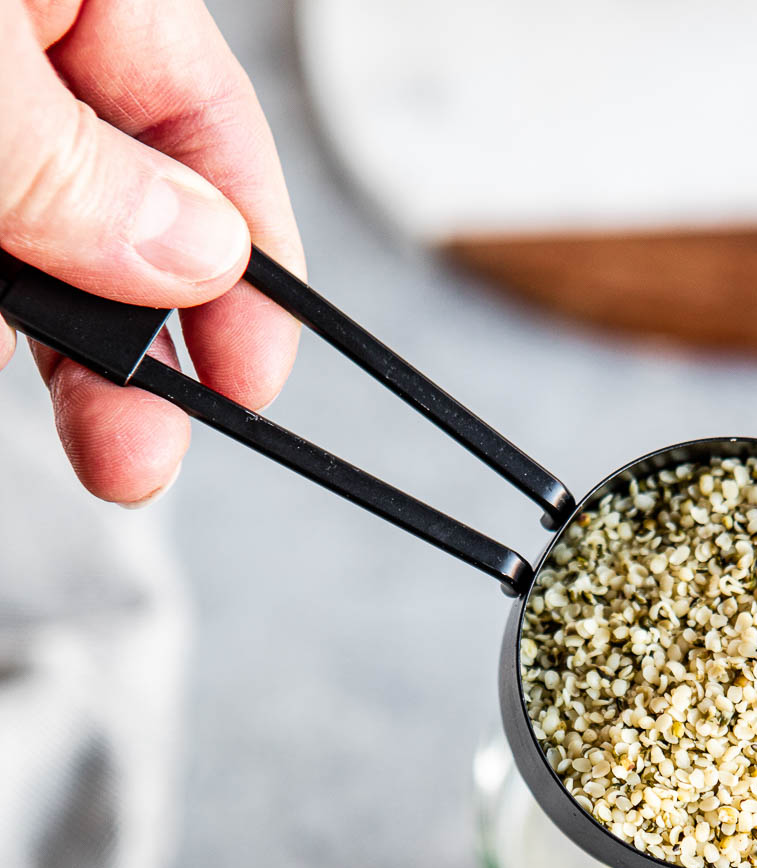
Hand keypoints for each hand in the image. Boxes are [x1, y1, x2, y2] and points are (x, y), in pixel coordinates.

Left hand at [0, 0, 303, 504]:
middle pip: (120, 206)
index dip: (250, 262)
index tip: (252, 381)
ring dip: (49, 342)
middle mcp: (21, 38)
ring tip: (68, 418)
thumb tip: (197, 259)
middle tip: (139, 454)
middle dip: (135, 343)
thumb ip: (79, 167)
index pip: (208, 116)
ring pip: (33, 242)